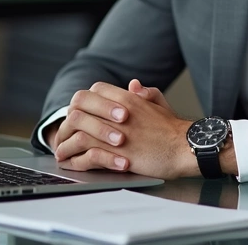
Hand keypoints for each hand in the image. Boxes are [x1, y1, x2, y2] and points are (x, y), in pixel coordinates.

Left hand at [53, 81, 195, 178]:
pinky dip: (76, 160)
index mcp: (127, 99)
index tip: (80, 114)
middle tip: (64, 132)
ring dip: (66, 143)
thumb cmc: (174, 129)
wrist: (185, 147)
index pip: (93, 92)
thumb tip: (133, 85)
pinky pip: (87, 155)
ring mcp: (115, 135)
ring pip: (78, 133)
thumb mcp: (160, 104)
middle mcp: (117, 113)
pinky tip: (73, 163)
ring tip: (62, 152)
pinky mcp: (117, 155)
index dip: (84, 103)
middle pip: (79, 109)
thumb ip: (145, 93)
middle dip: (67, 122)